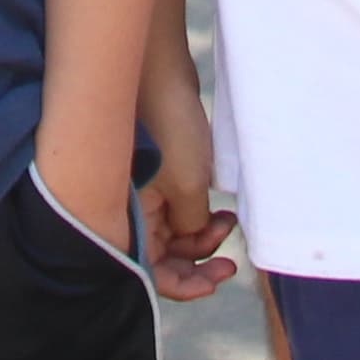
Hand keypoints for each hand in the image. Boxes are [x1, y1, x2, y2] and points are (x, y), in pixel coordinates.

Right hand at [141, 65, 239, 301]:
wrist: (161, 74)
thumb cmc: (168, 129)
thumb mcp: (186, 186)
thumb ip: (192, 226)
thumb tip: (195, 238)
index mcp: (129, 221)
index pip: (153, 273)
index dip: (185, 285)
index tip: (217, 280)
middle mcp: (133, 213)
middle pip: (167, 257)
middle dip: (199, 260)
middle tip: (231, 258)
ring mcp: (147, 194)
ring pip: (178, 233)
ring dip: (205, 235)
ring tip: (229, 221)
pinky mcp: (160, 175)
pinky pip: (181, 210)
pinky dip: (201, 215)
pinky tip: (221, 208)